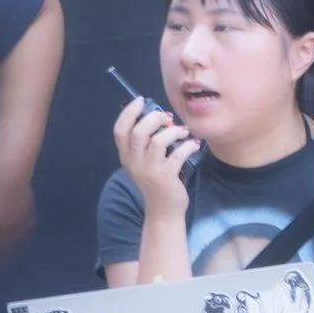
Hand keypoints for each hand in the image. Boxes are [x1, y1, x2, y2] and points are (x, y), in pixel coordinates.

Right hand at [114, 97, 199, 216]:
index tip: (141, 101)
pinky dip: (189, 145)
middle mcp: (134, 163)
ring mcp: (149, 171)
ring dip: (175, 132)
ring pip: (159, 141)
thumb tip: (163, 117)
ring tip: (184, 133)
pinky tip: (193, 145)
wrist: (163, 211)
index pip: (119, 130)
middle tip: (169, 119)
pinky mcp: (166, 177)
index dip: (129, 112)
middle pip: (139, 131)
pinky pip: (178, 153)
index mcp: (126, 157)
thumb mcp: (144, 163)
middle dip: (155, 119)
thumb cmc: (156, 182)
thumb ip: (147, 142)